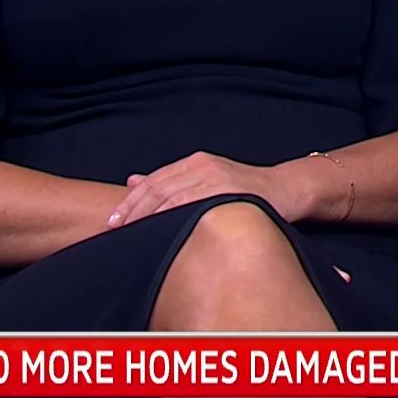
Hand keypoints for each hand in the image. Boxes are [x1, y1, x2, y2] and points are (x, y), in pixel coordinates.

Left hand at [107, 151, 294, 228]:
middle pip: (158, 189)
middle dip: (133, 211)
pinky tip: (162, 232)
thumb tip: (133, 181)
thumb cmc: (244, 190)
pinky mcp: (228, 191)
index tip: (112, 220)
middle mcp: (203, 166)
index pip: (153, 182)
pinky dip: (174, 218)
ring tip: (132, 235)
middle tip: (114, 230)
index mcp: (195, 162)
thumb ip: (172, 182)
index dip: (130, 202)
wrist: (285, 189)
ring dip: (148, 218)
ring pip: (172, 198)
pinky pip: (194, 206)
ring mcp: (216, 178)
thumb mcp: (206, 178)